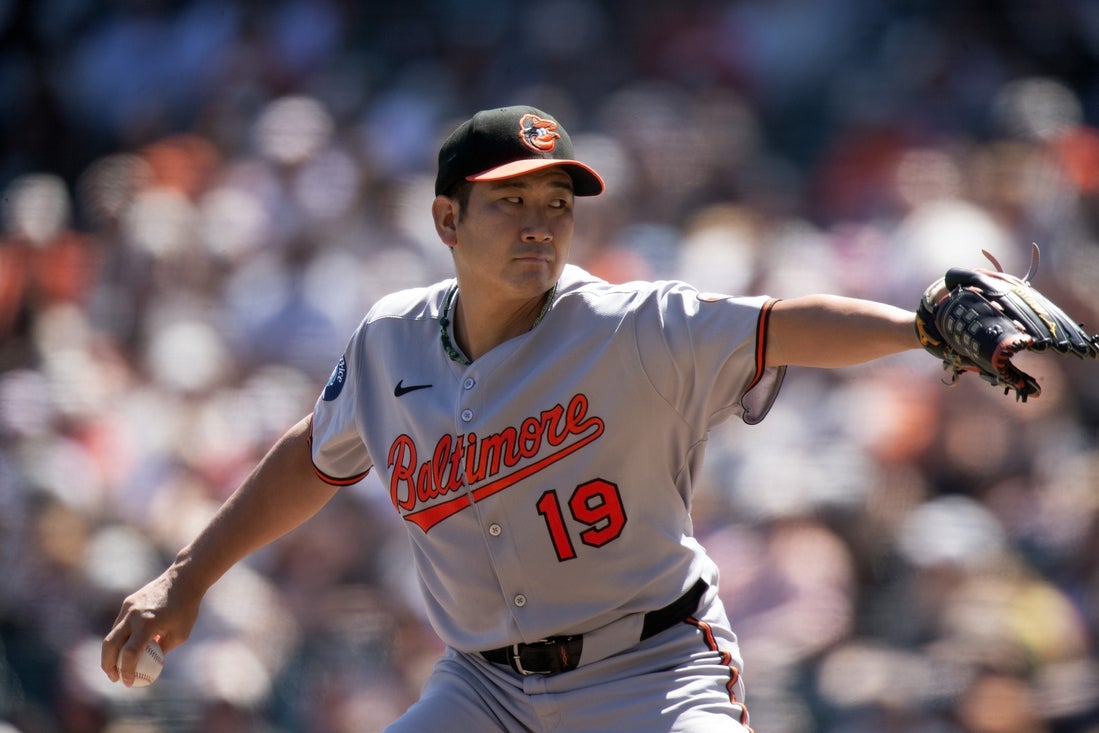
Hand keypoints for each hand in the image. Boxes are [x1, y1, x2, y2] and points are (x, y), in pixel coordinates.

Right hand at [100, 565, 202, 685]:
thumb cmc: (187, 608)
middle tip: (114, 677)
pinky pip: (119, 624)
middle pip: (110, 645)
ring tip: (117, 666)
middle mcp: (134, 615)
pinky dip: (119, 638)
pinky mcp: (128, 602)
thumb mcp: (181, 634)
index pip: (130, 653)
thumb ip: (163, 649)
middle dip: (107, 665)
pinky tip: (126, 646)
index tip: (128, 683)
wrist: (184, 578)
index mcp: (148, 624)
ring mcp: (128, 607)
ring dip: (111, 652)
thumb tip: (150, 665)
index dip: (126, 671)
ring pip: (112, 634)